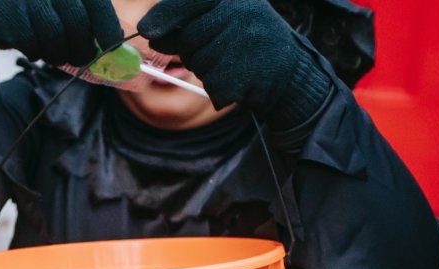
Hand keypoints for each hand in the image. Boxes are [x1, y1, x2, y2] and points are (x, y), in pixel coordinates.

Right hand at [0, 0, 122, 65]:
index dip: (105, 26)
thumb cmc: (27, 5)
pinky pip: (28, 43)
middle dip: (81, 48)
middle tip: (82, 59)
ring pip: (52, 37)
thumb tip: (112, 43)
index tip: (111, 46)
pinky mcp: (2, 11)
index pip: (93, 2)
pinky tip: (26, 43)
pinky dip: (32, 50)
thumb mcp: (55, 2)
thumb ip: (82, 15)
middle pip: (75, 22)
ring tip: (51, 51)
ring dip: (55, 52)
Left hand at [138, 0, 330, 126]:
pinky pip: (213, 86)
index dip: (165, 15)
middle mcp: (243, 13)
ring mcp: (247, 42)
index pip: (188, 2)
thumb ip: (188, 23)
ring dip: (208, 71)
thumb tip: (149, 33)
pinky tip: (240, 79)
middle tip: (220, 49)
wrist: (291, 73)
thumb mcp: (223, 21)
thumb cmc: (247, 43)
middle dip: (193, 51)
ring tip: (235, 62)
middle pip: (188, 40)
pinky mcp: (249, 72)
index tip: (146, 29)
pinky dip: (221, 89)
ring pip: (199, 64)